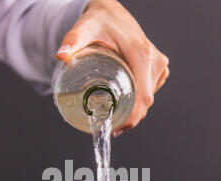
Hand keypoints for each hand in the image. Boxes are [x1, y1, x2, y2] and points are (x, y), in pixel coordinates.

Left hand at [57, 0, 169, 135]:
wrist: (112, 12)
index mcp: (141, 54)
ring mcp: (158, 64)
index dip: (131, 117)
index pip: (143, 96)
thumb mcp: (85, 28)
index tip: (116, 128)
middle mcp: (154, 60)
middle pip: (146, 101)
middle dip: (130, 118)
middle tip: (111, 128)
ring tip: (115, 118)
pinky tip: (125, 104)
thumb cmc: (100, 20)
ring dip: (135, 111)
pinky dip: (139, 101)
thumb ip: (73, 40)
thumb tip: (62, 56)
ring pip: (149, 98)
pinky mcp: (158, 67)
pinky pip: (151, 91)